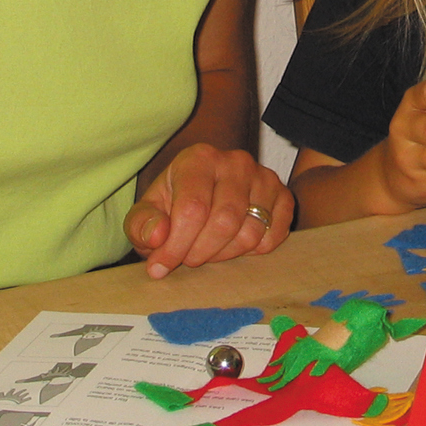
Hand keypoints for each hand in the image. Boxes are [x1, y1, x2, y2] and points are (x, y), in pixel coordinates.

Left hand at [126, 143, 293, 277]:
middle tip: (188, 258)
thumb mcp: (146, 212)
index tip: (161, 266)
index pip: (192, 209)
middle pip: (224, 222)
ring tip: (209, 251)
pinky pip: (274, 234)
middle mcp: (235, 161)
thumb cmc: (172, 204)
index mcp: (199, 159)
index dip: (176, 246)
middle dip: (201, 252)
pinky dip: (255, 251)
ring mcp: (264, 177)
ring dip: (226, 255)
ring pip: (251, 232)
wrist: (202, 193)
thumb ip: (142, 224)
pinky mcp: (283, 194)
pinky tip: (235, 245)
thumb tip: (158, 236)